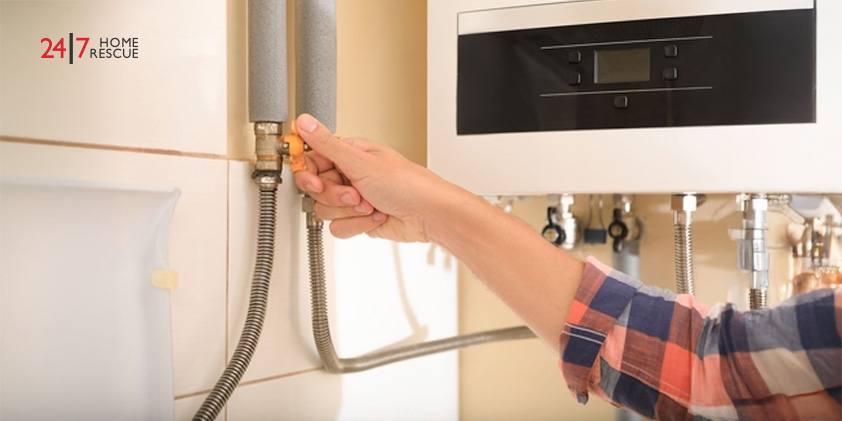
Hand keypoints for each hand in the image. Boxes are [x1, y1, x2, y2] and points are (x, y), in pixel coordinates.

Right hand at [293, 114, 446, 242]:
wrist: (428, 214)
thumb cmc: (406, 184)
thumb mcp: (360, 162)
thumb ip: (327, 144)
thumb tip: (304, 121)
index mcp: (349, 154)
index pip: (313, 161)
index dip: (309, 174)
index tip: (314, 181)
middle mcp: (350, 175)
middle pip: (317, 189)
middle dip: (335, 196)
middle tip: (354, 194)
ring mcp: (354, 199)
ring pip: (326, 210)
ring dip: (349, 212)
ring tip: (370, 204)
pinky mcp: (358, 219)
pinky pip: (338, 227)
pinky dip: (356, 225)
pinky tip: (374, 217)